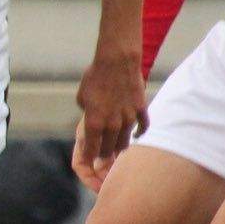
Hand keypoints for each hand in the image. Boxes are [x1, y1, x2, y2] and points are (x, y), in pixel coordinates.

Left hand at [71, 50, 146, 192]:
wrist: (117, 61)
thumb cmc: (95, 77)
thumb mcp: (82, 98)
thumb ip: (86, 114)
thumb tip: (92, 121)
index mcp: (94, 123)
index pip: (92, 150)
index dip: (90, 159)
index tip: (90, 162)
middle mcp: (112, 125)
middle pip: (109, 150)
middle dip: (105, 156)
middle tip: (104, 158)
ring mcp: (128, 118)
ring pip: (126, 142)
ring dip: (121, 147)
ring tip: (118, 149)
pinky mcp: (141, 110)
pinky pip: (143, 127)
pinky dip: (139, 133)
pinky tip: (136, 135)